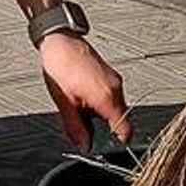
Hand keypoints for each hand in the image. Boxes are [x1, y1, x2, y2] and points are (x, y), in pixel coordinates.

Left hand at [38, 33, 130, 150]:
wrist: (60, 40)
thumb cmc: (60, 66)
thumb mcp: (64, 103)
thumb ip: (76, 128)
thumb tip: (83, 145)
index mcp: (107, 98)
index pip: (125, 130)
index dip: (116, 142)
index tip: (103, 144)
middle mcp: (116, 88)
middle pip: (121, 119)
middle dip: (105, 127)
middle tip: (85, 126)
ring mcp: (115, 80)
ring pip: (116, 107)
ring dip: (102, 114)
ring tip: (80, 106)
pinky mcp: (111, 74)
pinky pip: (113, 95)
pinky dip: (102, 102)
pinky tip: (83, 96)